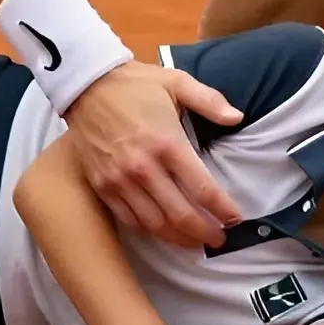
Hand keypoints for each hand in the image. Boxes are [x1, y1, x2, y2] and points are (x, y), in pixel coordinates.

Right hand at [62, 61, 242, 246]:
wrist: (85, 85)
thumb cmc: (134, 84)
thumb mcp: (177, 82)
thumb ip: (210, 100)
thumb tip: (237, 117)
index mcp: (167, 143)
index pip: (202, 189)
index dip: (223, 209)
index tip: (234, 220)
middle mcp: (144, 168)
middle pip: (181, 214)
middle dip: (205, 232)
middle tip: (218, 239)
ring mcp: (120, 180)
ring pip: (155, 224)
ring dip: (178, 238)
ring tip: (195, 242)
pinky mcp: (102, 186)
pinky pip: (129, 218)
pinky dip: (149, 231)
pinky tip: (163, 232)